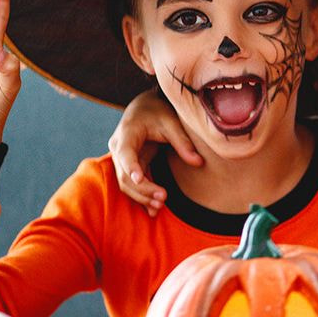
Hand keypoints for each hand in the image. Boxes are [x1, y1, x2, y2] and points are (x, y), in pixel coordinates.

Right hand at [109, 89, 202, 215]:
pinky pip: (134, 184)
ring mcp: (123, 159)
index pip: (125, 154)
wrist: (146, 105)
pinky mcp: (131, 165)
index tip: (139, 179)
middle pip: (124, 174)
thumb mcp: (172, 122)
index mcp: (126, 134)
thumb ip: (183, 142)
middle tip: (162, 199)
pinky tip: (153, 210)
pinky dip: (143, 195)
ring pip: (126, 183)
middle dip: (142, 189)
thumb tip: (199, 163)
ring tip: (159, 206)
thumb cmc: (158, 111)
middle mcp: (119, 148)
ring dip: (141, 196)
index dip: (131, 167)